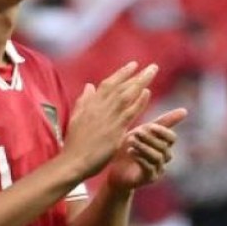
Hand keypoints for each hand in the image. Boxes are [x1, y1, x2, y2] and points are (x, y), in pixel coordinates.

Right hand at [60, 62, 157, 179]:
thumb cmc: (75, 142)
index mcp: (90, 104)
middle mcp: (99, 107)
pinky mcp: (115, 129)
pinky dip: (139, 102)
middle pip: (120, 86)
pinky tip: (147, 93)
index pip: (108, 84)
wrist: (73, 160)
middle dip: (136, 74)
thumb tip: (89, 86)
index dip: (121, 73)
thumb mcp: (77, 118)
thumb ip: (84, 101)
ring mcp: (107, 118)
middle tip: (152, 66)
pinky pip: (129, 112)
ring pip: (126, 95)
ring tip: (152, 73)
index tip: (133, 65)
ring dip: (141, 82)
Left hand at [107, 108, 187, 191]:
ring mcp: (158, 169)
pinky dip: (140, 158)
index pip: (171, 137)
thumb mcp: (141, 133)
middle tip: (136, 132)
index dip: (163, 132)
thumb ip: (159, 123)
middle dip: (150, 138)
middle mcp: (163, 158)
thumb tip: (185, 110)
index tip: (150, 126)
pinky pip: (149, 169)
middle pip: (164, 147)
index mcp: (163, 145)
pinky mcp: (149, 179)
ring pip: (157, 157)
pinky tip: (130, 152)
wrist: (115, 170)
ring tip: (131, 141)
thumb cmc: (129, 148)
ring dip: (144, 147)